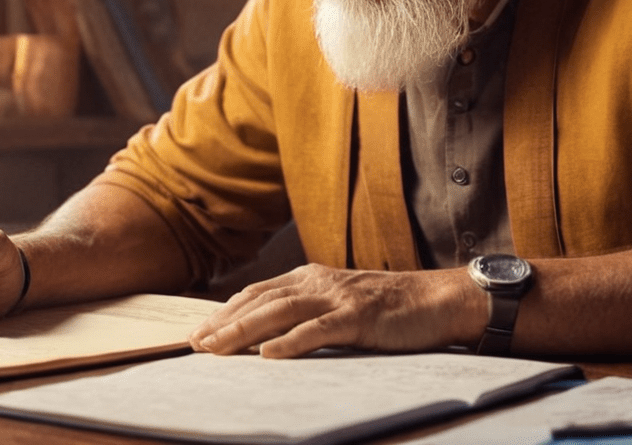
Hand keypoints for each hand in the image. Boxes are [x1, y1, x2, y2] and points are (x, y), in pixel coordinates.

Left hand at [188, 263, 487, 358]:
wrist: (437, 299)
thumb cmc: (390, 307)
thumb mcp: (340, 302)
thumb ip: (308, 311)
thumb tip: (267, 335)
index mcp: (312, 277)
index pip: (258, 293)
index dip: (225, 311)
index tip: (198, 331)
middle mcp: (319, 281)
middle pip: (260, 300)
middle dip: (224, 322)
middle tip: (194, 343)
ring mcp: (339, 296)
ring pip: (281, 312)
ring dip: (244, 331)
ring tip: (217, 348)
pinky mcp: (359, 316)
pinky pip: (319, 329)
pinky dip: (291, 341)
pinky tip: (269, 355)